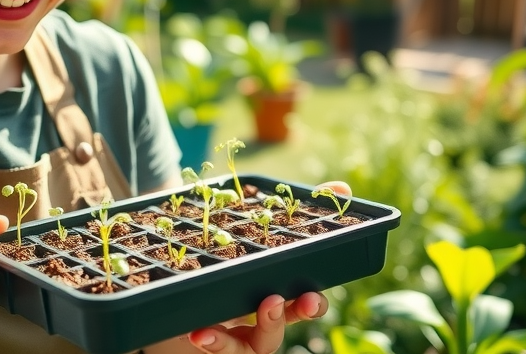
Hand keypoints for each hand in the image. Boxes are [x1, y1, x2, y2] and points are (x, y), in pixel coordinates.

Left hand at [175, 180, 349, 353]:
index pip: (302, 304)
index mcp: (273, 293)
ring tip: (230, 319)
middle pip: (276, 331)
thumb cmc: (229, 260)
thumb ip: (296, 212)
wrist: (183, 285)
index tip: (312, 296)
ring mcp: (233, 336)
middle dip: (280, 319)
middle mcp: (257, 321)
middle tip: (275, 301)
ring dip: (238, 336)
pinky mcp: (210, 342)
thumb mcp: (253, 231)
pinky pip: (215, 347)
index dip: (311, 303)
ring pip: (247, 347)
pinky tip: (200, 331)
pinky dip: (211, 341)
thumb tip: (342, 188)